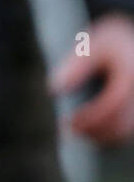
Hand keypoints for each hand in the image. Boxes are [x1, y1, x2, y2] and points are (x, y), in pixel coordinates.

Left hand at [51, 12, 133, 144]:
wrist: (133, 45)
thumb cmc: (111, 44)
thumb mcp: (92, 45)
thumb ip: (75, 65)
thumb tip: (55, 89)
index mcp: (131, 73)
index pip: (113, 102)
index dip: (90, 116)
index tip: (68, 122)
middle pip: (122, 123)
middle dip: (94, 131)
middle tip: (68, 131)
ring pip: (127, 131)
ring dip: (102, 137)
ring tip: (75, 133)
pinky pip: (129, 129)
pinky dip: (111, 134)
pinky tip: (90, 133)